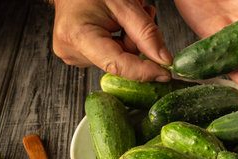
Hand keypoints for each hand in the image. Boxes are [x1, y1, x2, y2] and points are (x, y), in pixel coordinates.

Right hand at [52, 0, 171, 81]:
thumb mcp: (124, 3)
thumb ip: (146, 33)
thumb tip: (164, 61)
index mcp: (78, 36)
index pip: (118, 65)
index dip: (144, 71)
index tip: (165, 74)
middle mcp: (72, 51)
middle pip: (120, 61)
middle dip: (136, 41)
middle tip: (143, 12)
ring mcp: (74, 55)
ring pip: (118, 59)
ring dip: (129, 38)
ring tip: (125, 14)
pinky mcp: (79, 55)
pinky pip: (110, 55)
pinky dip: (120, 40)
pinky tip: (117, 23)